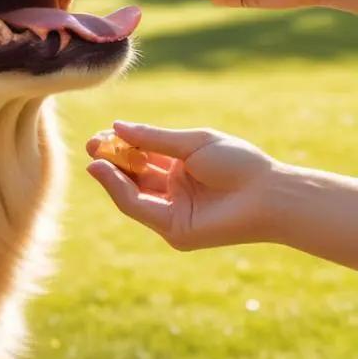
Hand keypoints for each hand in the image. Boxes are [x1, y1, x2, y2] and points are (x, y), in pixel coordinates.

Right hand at [86, 123, 275, 250]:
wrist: (266, 192)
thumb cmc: (237, 162)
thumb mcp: (191, 143)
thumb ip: (153, 139)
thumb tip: (117, 127)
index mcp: (182, 168)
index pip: (142, 157)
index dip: (121, 147)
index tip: (102, 135)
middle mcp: (175, 191)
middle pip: (133, 177)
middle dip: (111, 162)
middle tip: (92, 145)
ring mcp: (174, 213)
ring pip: (132, 195)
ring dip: (111, 177)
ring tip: (95, 158)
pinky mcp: (175, 231)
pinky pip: (141, 209)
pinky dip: (120, 192)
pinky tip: (107, 172)